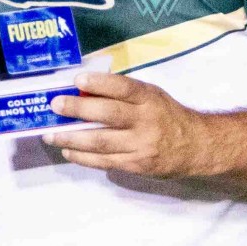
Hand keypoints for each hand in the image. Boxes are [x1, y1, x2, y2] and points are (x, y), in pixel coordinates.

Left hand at [49, 70, 215, 177]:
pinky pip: (104, 161)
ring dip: (72, 138)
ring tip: (51, 134)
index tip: (77, 80)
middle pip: (108, 115)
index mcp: (150, 99)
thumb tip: (84, 91)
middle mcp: (146, 121)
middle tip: (55, 106)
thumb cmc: (167, 116)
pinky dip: (83, 157)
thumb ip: (124, 94)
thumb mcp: (152, 96)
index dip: (100, 84)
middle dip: (78, 110)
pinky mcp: (136, 165)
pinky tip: (68, 151)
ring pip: (101, 142)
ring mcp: (141, 146)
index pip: (124, 88)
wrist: (196, 147)